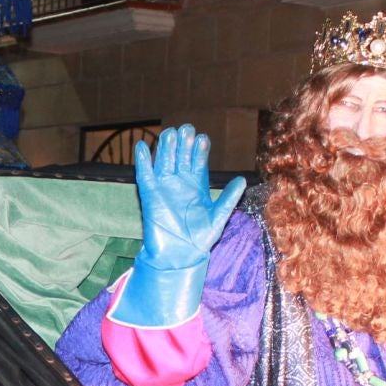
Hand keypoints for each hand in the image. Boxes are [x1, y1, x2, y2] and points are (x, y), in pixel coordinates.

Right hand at [134, 124, 244, 270]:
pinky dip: (143, 160)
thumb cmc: (201, 239)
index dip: (199, 150)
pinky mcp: (150, 195)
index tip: (202, 138)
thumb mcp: (219, 217)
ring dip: (166, 148)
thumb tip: (243, 181)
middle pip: (181, 157)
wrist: (180, 256)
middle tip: (187, 129)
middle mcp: (180, 183)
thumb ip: (229, 198)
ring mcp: (164, 187)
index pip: (198, 161)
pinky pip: (145, 174)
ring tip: (170, 133)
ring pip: (164, 161)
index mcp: (197, 186)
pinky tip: (142, 146)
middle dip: (183, 143)